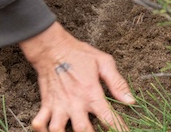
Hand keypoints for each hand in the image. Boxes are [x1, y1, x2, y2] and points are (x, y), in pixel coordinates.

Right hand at [19, 22, 134, 130]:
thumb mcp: (103, 62)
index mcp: (91, 92)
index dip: (119, 129)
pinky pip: (39, 122)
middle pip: (83, 130)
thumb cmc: (79, 54)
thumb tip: (131, 100)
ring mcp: (59, 105)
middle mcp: (75, 102)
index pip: (108, 118)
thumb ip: (117, 82)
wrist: (52, 47)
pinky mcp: (46, 104)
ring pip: (58, 130)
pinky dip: (41, 129)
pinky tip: (50, 131)